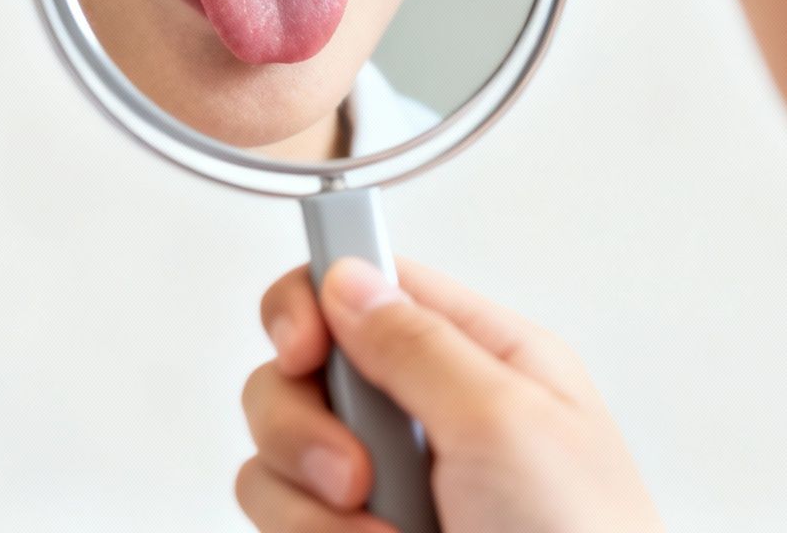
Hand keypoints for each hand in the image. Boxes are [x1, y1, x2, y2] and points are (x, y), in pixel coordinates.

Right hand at [236, 257, 661, 531]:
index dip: (311, 305)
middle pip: (298, 375)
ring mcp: (388, 485)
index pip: (364, 285)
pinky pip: (284, 524)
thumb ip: (419, 343)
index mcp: (479, 359)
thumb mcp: (508, 421)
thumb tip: (347, 278)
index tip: (302, 352)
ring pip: (278, 460)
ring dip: (314, 509)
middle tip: (357, 477)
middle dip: (304, 429)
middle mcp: (425, 415)